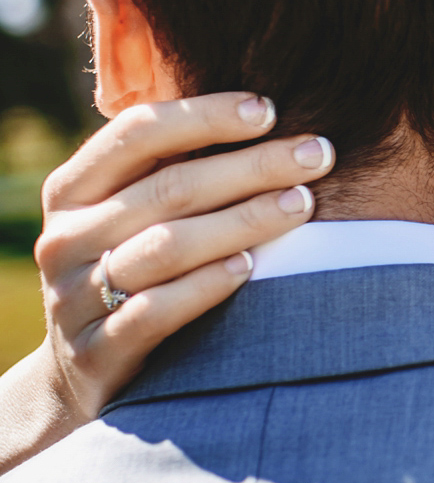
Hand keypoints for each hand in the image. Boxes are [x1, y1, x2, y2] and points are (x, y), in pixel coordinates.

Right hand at [35, 91, 333, 418]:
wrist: (85, 374)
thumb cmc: (135, 273)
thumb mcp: (135, 218)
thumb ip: (175, 172)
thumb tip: (266, 115)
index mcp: (74, 191)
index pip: (138, 133)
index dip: (205, 115)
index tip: (270, 109)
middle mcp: (67, 238)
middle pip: (169, 188)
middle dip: (253, 165)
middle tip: (318, 154)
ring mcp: (75, 298)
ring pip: (167, 246)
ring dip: (243, 220)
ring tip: (301, 204)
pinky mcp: (97, 352)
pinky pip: (155, 311)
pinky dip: (206, 285)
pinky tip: (251, 267)